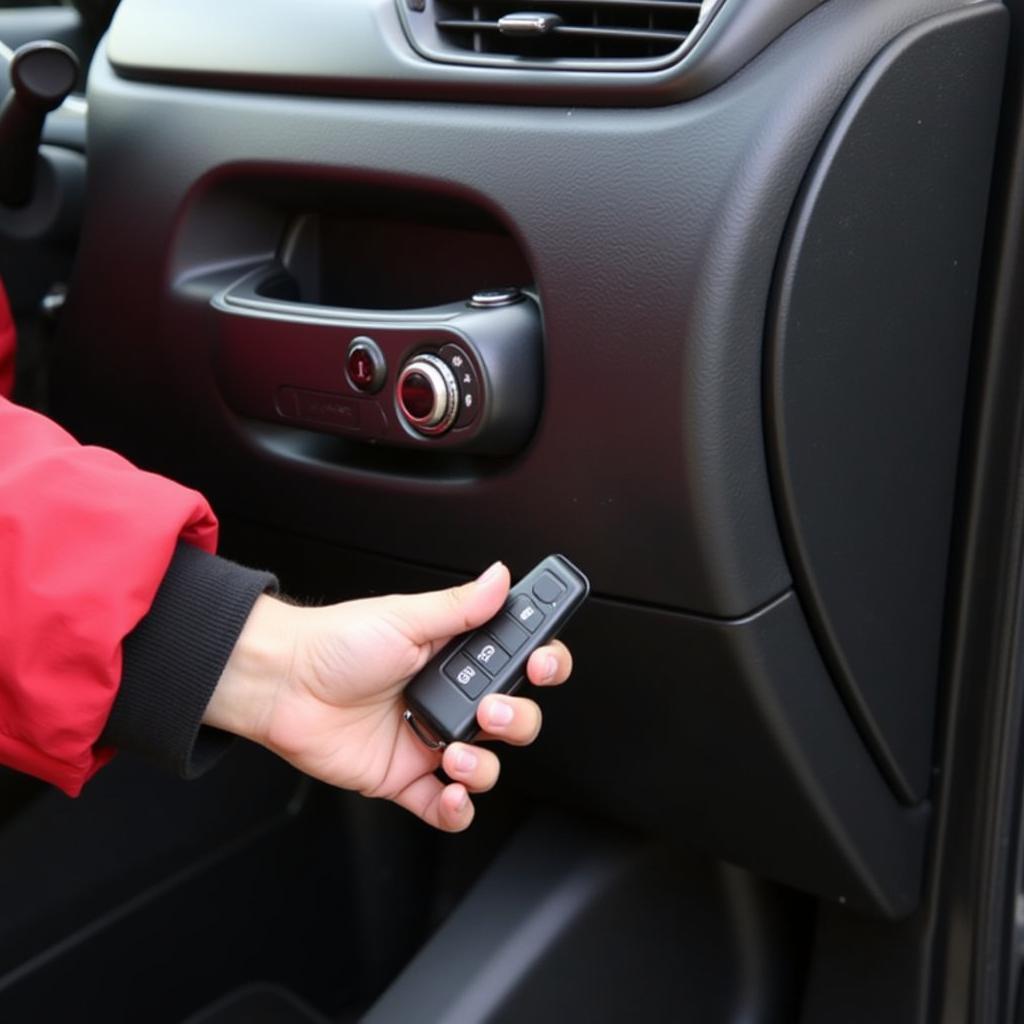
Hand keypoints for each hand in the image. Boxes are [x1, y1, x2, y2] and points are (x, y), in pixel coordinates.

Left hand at [202, 562, 572, 830]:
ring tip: (453, 752)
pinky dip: (457, 810)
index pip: (519, 662)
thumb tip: (501, 578)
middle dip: (517, 719)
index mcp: (455, 657)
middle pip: (515, 718)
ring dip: (483, 766)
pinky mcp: (404, 778)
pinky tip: (450, 794)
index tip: (542, 664)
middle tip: (490, 709)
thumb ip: (461, 606)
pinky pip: (445, 807)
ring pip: (486, 766)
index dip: (543, 665)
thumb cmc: (335, 643)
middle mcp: (449, 699)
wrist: (282, 684)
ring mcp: (429, 740)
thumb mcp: (405, 617)